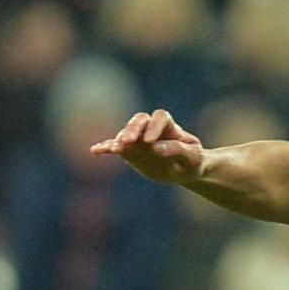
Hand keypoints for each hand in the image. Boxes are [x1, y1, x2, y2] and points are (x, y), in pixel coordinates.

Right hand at [89, 110, 204, 184]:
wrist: (184, 171)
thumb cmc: (192, 163)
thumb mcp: (192, 159)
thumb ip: (178, 151)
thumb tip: (157, 148)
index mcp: (171, 127)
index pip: (160, 118)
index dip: (154, 127)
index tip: (150, 142)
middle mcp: (151, 128)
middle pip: (140, 120)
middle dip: (133, 129)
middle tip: (128, 141)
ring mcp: (139, 138)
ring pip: (127, 132)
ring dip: (120, 139)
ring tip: (116, 149)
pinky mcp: (129, 150)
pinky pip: (115, 146)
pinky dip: (105, 148)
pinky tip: (96, 151)